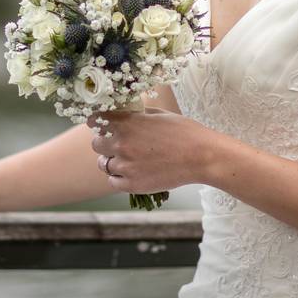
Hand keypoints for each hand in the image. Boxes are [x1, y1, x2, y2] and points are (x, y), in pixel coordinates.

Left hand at [87, 106, 212, 193]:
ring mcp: (125, 165)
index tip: (101, 125)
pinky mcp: (132, 184)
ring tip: (127, 160)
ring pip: (103, 164)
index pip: (95, 119)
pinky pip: (113, 182)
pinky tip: (131, 173)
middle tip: (117, 144)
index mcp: (127, 122)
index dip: (97, 122)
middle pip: (96, 144)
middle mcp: (121, 143)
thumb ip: (138, 115)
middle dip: (104, 143)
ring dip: (112, 161)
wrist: (201, 156)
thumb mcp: (160, 114)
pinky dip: (119, 178)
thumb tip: (126, 113)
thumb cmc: (185, 132)